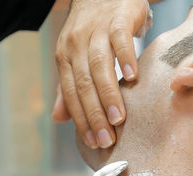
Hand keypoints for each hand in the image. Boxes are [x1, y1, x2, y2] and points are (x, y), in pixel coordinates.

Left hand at [54, 0, 152, 148]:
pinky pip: (119, 39)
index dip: (80, 119)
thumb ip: (68, 88)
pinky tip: (132, 78)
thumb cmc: (91, 29)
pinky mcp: (117, 18)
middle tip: (106, 139)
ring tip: (119, 119)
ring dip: (108, 94)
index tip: (92, 141)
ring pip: (99, 65)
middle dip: (94, 114)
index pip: (70, 93)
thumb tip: (59, 119)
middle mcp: (76, 44)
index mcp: (65, 57)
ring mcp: (96, 30)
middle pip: (84, 84)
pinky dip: (125, 57)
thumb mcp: (74, 57)